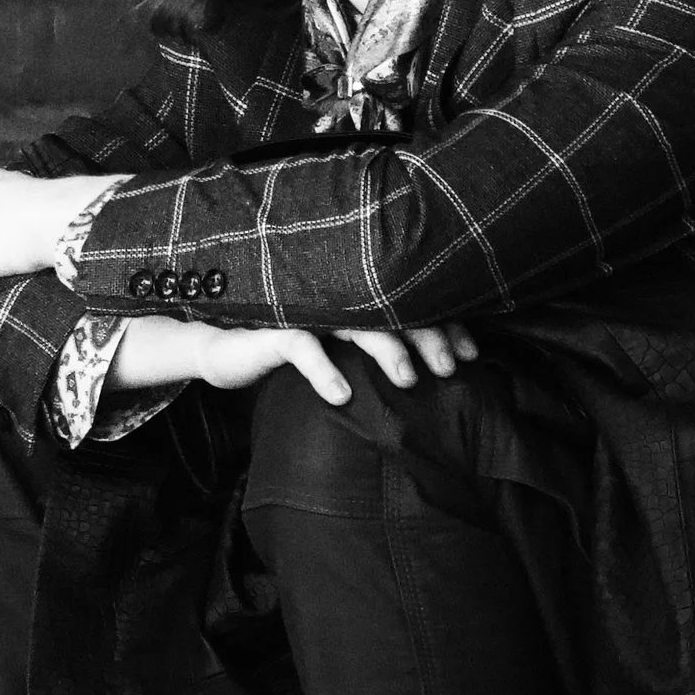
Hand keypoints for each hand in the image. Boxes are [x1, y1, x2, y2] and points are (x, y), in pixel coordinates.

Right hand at [112, 317, 479, 404]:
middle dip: (428, 336)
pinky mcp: (274, 327)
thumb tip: (432, 371)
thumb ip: (376, 349)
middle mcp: (339, 297)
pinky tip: (342, 397)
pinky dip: (324, 370)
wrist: (223, 346)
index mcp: (360, 298)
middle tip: (450, 368)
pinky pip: (303, 346)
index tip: (471, 354)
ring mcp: (308, 309)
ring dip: (386, 351)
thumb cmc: (290, 347)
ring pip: (357, 323)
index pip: (412, 305)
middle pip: (394, 310)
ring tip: (408, 380)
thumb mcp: (338, 348)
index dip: (445, 324)